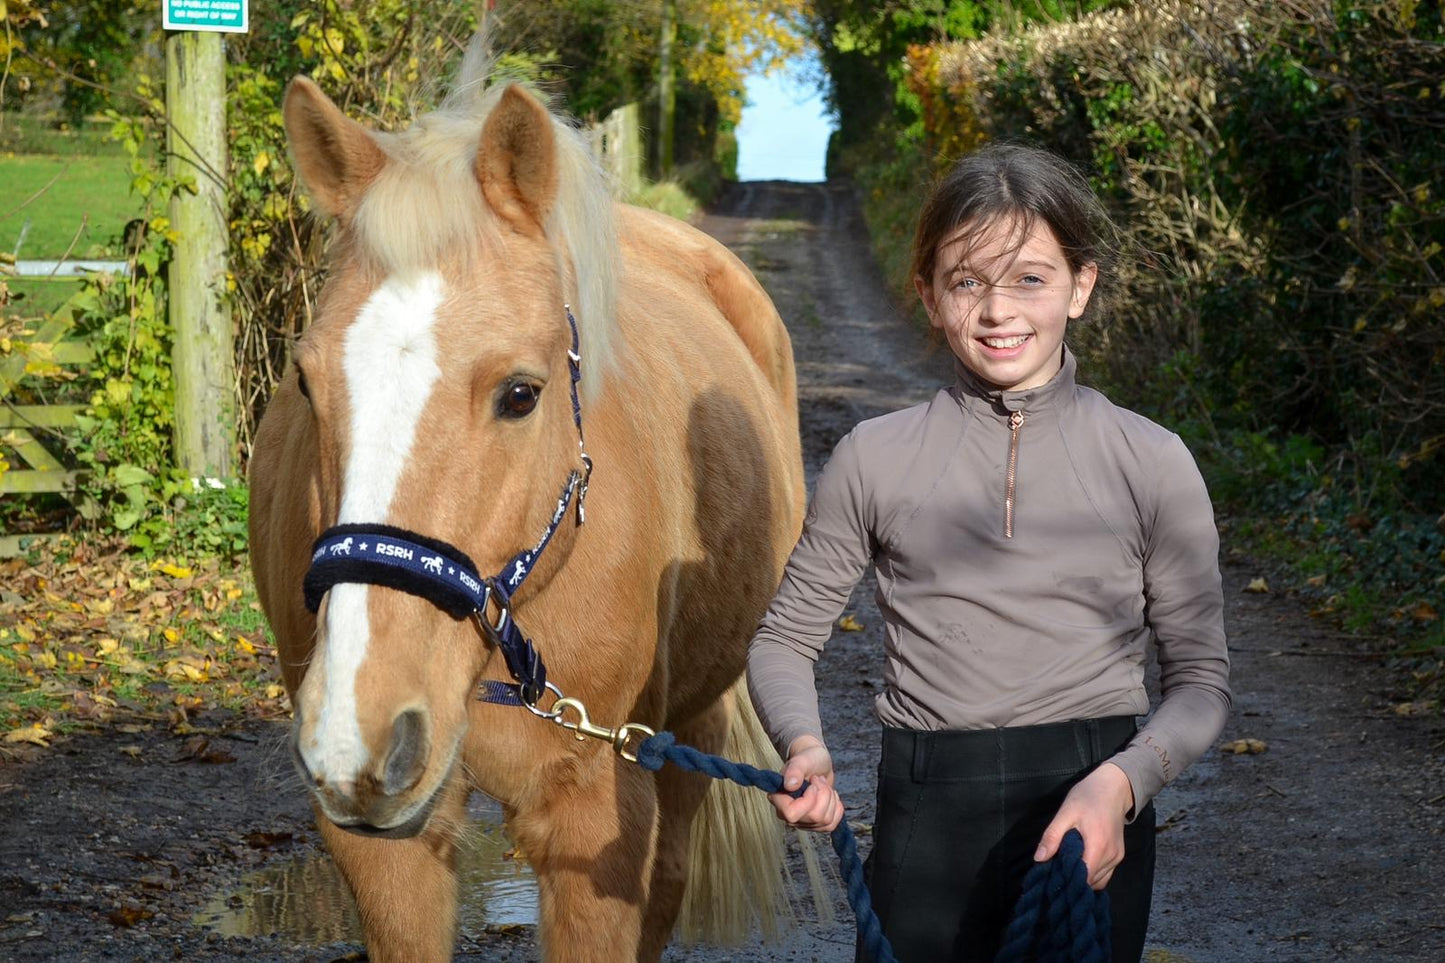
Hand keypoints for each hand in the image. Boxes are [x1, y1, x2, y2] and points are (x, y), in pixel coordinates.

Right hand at [767, 736, 843, 831]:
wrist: (816, 765)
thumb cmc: (807, 760)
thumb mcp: (801, 760)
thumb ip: (795, 770)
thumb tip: (789, 785)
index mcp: (778, 798)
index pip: (791, 814)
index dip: (808, 800)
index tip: (812, 785)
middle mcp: (787, 814)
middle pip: (814, 817)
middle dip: (824, 795)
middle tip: (819, 780)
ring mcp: (802, 821)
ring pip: (825, 821)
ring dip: (830, 799)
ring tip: (823, 785)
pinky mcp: (815, 825)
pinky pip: (832, 824)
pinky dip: (836, 808)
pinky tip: (830, 796)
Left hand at [1034, 762, 1133, 890]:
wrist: (1113, 788)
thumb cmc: (1087, 797)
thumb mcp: (1065, 813)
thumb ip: (1053, 836)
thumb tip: (1039, 859)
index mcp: (1098, 846)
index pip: (1085, 878)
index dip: (1068, 882)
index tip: (1053, 879)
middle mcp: (1111, 856)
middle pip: (1091, 881)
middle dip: (1073, 880)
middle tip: (1055, 872)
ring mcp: (1117, 857)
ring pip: (1099, 880)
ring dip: (1083, 878)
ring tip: (1066, 868)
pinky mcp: (1119, 855)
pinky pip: (1105, 874)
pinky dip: (1092, 874)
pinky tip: (1079, 865)